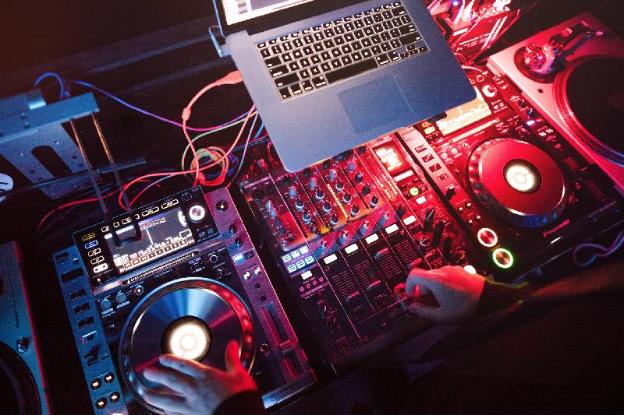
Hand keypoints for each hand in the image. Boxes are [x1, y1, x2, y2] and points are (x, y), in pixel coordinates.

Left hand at [143, 340, 257, 414]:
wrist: (242, 414)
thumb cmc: (241, 396)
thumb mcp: (239, 373)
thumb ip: (232, 358)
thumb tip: (232, 345)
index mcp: (206, 376)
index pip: (184, 365)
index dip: (172, 361)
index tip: (162, 358)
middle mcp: (196, 390)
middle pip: (172, 380)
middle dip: (158, 375)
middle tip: (148, 372)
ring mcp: (192, 406)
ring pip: (169, 400)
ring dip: (156, 397)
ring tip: (146, 395)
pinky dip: (168, 413)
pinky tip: (163, 412)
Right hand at [397, 265, 485, 323]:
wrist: (490, 298)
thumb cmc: (466, 308)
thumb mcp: (442, 316)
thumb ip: (423, 312)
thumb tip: (412, 308)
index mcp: (435, 280)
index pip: (413, 275)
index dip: (409, 286)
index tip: (412, 296)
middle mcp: (442, 271)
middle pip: (424, 277)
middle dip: (424, 290)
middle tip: (431, 303)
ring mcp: (452, 269)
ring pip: (435, 277)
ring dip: (435, 288)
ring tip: (445, 301)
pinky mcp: (459, 270)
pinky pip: (445, 276)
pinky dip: (444, 284)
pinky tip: (453, 296)